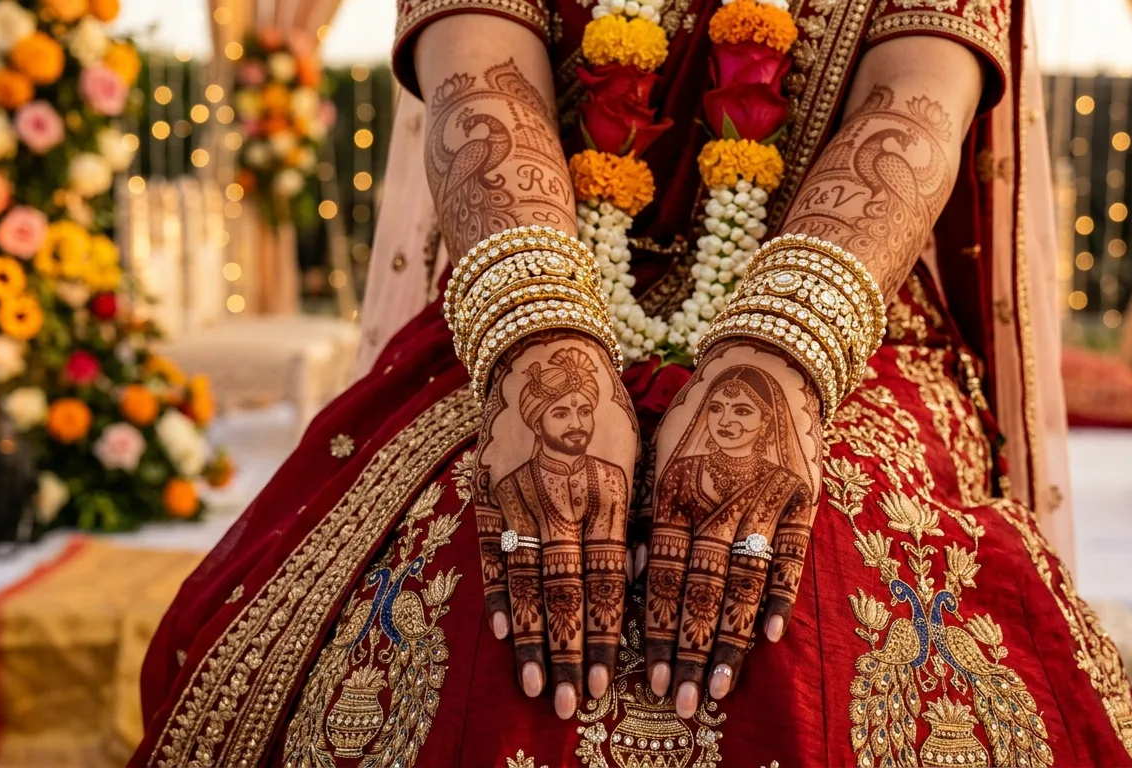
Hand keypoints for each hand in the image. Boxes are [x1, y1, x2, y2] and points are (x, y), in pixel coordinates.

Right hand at [473, 331, 638, 718]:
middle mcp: (562, 500)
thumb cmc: (604, 405)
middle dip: (572, 653)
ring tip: (536, 686)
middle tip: (573, 705)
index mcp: (609, 492)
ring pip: (526, 582)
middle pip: (567, 593)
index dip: (609, 635)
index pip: (610, 581)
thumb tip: (645, 569)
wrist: (542, 351)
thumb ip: (638, 511)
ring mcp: (518, 497)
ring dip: (532, 640)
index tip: (613, 682)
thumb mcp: (636, 452)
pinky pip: (490, 552)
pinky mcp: (486, 490)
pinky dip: (496, 595)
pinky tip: (502, 633)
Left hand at [642, 340, 822, 717]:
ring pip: (742, 583)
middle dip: (687, 652)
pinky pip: (789, 555)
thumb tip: (630, 568)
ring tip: (719, 688)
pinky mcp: (802, 496)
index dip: (654, 629)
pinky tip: (766, 637)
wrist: (765, 363)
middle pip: (699, 591)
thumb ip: (645, 511)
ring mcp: (762, 500)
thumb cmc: (699, 414)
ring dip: (728, 640)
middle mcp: (716, 500)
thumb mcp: (659, 454)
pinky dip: (778, 597)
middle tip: (681, 703)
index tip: (646, 677)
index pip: (660, 575)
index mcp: (672, 491)